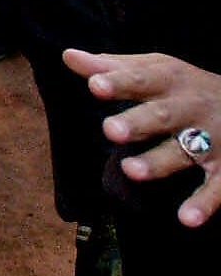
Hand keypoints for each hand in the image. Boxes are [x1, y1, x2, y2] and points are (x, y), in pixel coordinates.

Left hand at [64, 48, 220, 226]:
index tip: (94, 85)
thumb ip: (113, 67)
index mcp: (170, 82)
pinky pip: (217, 188)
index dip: (119, 82)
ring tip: (131, 171)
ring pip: (183, 152)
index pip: (141, 79)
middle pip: (161, 116)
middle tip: (110, 130)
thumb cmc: (186, 88)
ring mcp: (211, 140)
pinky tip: (185, 219)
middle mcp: (190, 109)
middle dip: (137, 123)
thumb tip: (69, 56)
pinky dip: (203, 204)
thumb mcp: (156, 70)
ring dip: (158, 163)